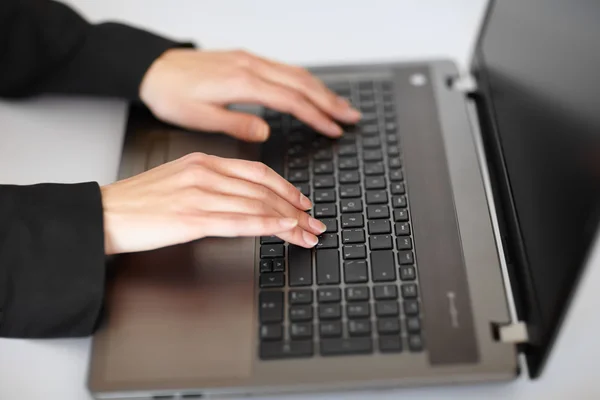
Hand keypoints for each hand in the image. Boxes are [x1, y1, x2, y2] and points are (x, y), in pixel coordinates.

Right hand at [100, 153, 326, 254]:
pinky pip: (239, 221)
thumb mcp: (178, 179)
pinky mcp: (192, 219)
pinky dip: (267, 225)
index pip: (258, 172)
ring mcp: (200, 195)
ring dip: (289, 222)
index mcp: (204, 162)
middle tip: (315, 222)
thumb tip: (240, 197)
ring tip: (308, 234)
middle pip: (264, 190)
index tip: (303, 201)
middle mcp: (206, 174)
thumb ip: (210, 183)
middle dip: (296, 208)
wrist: (104, 213)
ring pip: (257, 206)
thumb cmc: (138, 201)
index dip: (286, 188)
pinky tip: (285, 229)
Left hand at [139, 49, 360, 141]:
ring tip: (341, 105)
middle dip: (330, 101)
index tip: (334, 129)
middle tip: (352, 117)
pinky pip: (283, 68)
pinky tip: (311, 90)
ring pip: (296, 73)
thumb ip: (236, 123)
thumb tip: (266, 130)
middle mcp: (250, 67)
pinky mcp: (246, 59)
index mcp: (242, 83)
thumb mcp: (199, 117)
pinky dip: (304, 81)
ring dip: (322, 90)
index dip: (316, 116)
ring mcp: (250, 60)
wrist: (153, 68)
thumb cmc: (171, 94)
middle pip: (301, 83)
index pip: (291, 100)